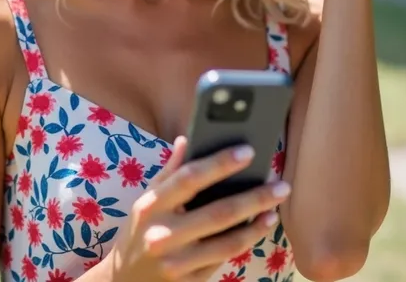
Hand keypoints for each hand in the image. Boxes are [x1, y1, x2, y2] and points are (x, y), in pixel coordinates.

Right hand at [107, 136, 290, 281]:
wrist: (124, 281)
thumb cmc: (140, 230)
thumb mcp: (146, 200)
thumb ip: (168, 172)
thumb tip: (187, 139)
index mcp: (151, 205)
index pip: (189, 178)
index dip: (220, 163)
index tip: (248, 151)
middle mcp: (161, 234)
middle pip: (217, 212)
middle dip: (254, 197)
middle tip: (281, 184)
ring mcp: (176, 263)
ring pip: (227, 242)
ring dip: (256, 224)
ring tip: (275, 207)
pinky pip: (223, 260)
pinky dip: (245, 242)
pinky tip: (260, 227)